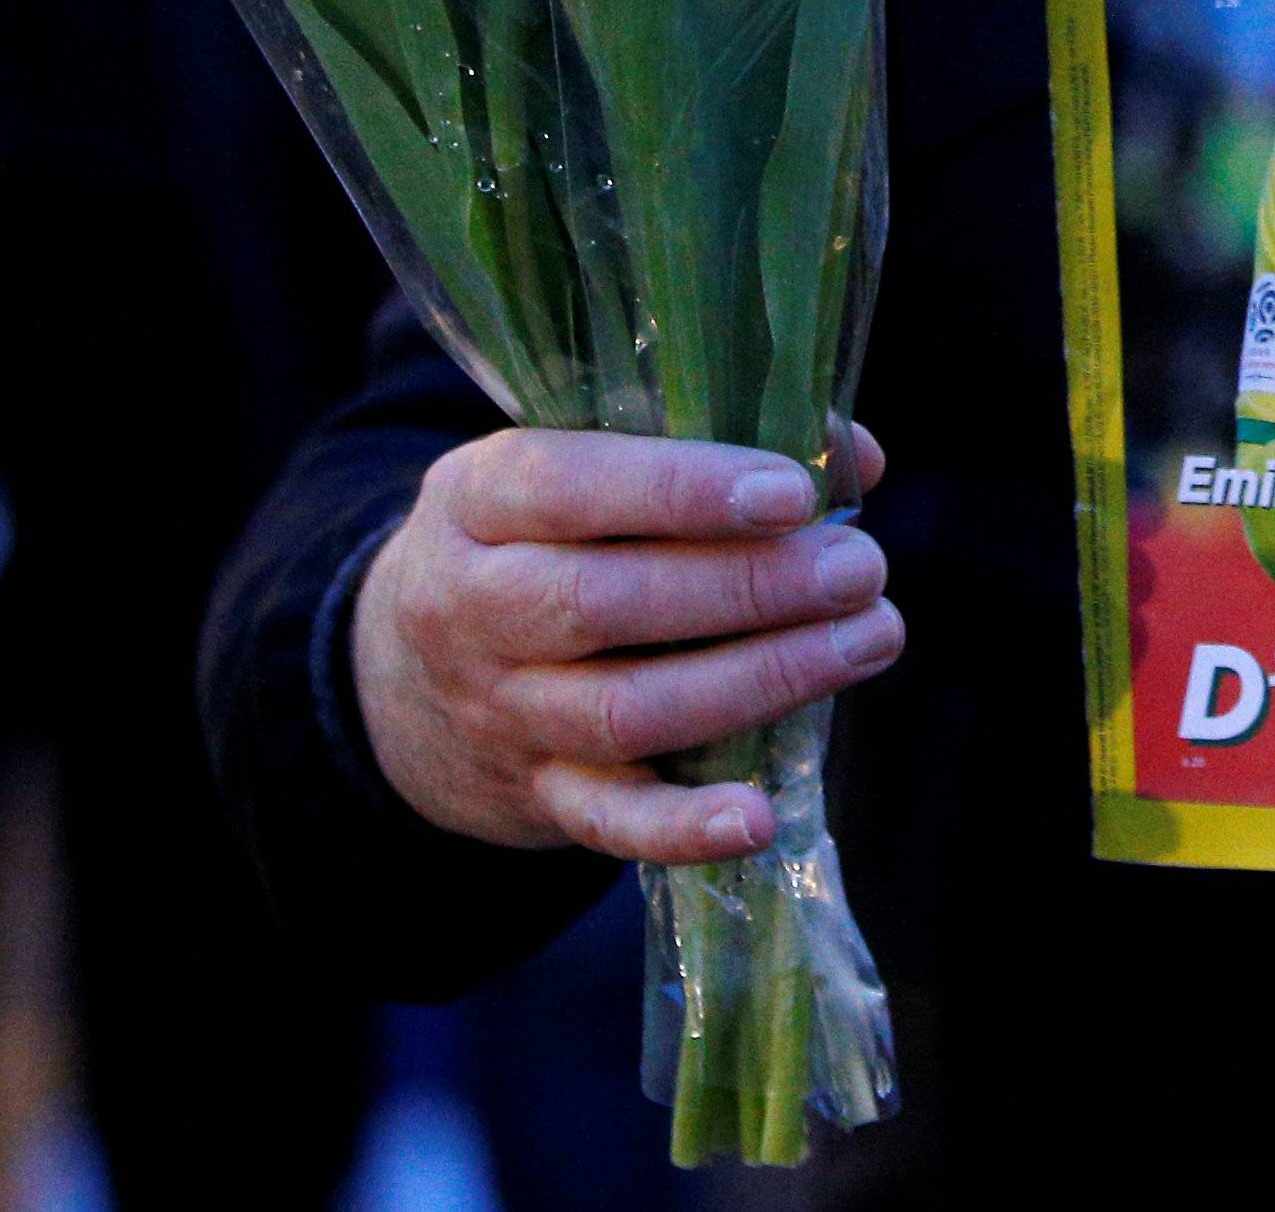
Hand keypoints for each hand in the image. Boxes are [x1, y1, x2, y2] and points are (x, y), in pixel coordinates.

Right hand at [350, 425, 898, 864]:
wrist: (406, 672)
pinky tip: (761, 816)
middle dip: (749, 585)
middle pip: (608, 603)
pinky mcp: (539, 794)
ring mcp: (503, 710)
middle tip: (858, 566)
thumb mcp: (577, 463)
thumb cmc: (540, 536)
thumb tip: (854, 455)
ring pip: (627, 710)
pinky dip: (683, 828)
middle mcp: (473, 606)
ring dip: (761, 679)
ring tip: (867, 638)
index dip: (682, 491)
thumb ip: (706, 444)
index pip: (569, 487)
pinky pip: (609, 823)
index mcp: (478, 497)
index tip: (792, 492)